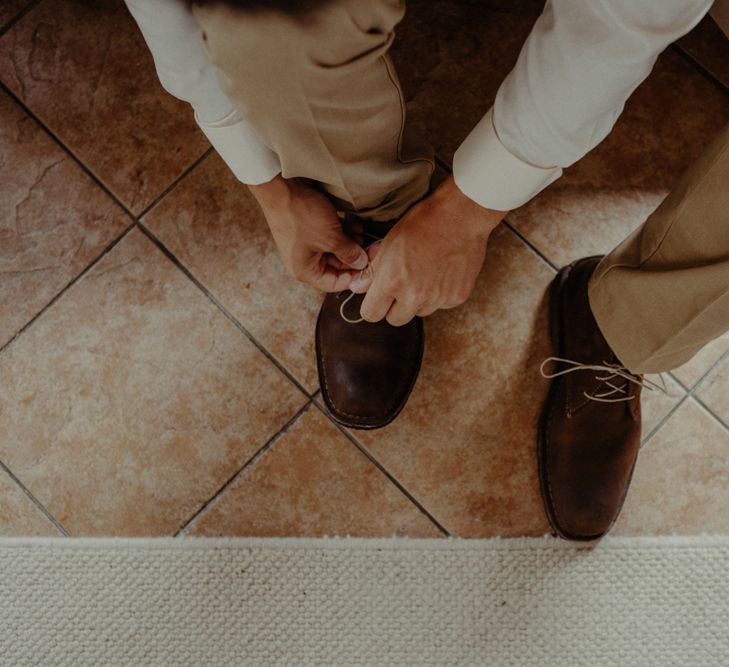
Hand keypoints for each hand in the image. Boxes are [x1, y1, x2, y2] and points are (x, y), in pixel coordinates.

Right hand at [249, 175, 367, 291]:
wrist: (281, 187)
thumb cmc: (301, 216)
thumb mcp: (331, 237)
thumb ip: (349, 253)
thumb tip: (362, 263)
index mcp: (305, 271)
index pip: (335, 283)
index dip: (355, 276)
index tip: (371, 265)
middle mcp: (305, 261)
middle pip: (338, 265)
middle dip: (355, 254)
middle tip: (371, 244)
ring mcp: (307, 245)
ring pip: (337, 249)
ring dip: (351, 240)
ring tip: (358, 228)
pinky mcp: (310, 230)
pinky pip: (331, 236)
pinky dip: (343, 230)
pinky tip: (351, 220)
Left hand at [351, 175, 505, 324]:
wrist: (460, 216)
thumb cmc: (422, 223)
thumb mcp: (389, 242)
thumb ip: (373, 271)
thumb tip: (358, 288)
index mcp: (392, 281)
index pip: (371, 314)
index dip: (372, 306)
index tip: (378, 299)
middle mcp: (415, 296)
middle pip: (394, 320)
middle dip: (394, 307)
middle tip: (401, 286)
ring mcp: (438, 299)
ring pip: (419, 312)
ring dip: (418, 301)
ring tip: (425, 274)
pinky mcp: (456, 298)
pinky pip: (440, 305)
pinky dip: (439, 294)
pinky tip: (442, 273)